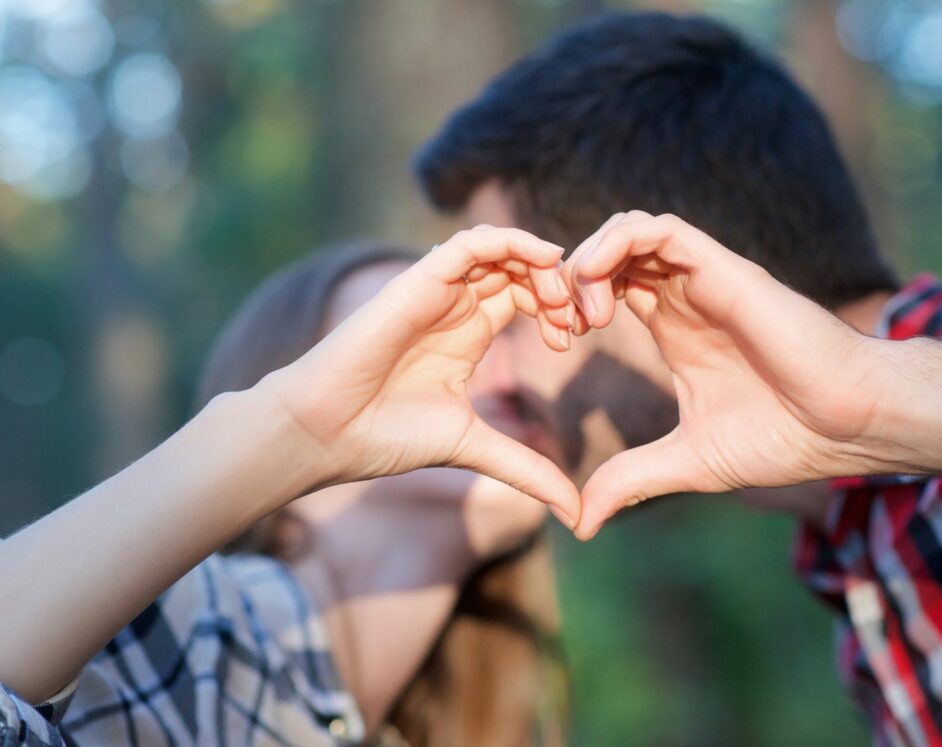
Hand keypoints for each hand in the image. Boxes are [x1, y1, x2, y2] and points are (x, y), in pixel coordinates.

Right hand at [264, 227, 579, 527]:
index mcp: (469, 335)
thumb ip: (528, 470)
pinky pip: (471, 243)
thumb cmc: (387, 437)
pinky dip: (511, 241)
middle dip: (557, 286)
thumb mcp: (477, 449)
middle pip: (519, 269)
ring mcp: (437, 291)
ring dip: (540, 263)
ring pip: (500, 248)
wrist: (327, 433)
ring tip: (558, 300)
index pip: (524, 297)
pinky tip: (543, 259)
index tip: (573, 339)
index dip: (557, 308)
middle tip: (576, 319)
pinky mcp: (420, 281)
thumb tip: (578, 515)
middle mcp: (455, 307)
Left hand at [564, 212, 895, 538]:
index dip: (569, 303)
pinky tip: (599, 295)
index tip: (556, 345)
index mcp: (671, 326)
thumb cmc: (784, 438)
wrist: (849, 424)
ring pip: (628, 230)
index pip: (605, 286)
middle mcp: (683, 295)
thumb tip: (579, 524)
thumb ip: (631, 480)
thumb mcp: (687, 462)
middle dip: (568, 278)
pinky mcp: (723, 269)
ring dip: (588, 260)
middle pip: (609, 251)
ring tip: (582, 316)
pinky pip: (659, 229)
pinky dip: (616, 245)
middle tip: (558, 326)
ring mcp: (703, 278)